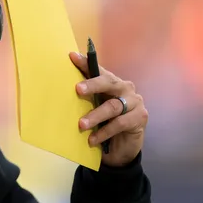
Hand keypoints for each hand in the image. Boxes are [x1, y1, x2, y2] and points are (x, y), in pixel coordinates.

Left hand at [69, 52, 148, 167]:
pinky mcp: (140, 118)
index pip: (98, 70)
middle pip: (109, 83)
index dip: (86, 63)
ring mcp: (135, 102)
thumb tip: (63, 83)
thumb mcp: (94, 107)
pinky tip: (92, 139)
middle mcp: (125, 88)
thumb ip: (85, 95)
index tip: (72, 57)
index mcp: (113, 82)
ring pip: (113, 106)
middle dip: (93, 85)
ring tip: (81, 124)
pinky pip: (120, 123)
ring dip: (95, 116)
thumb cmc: (105, 122)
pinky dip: (104, 132)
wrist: (122, 146)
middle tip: (78, 90)